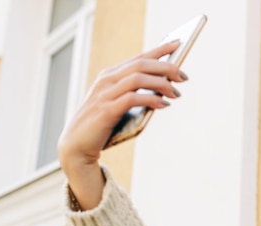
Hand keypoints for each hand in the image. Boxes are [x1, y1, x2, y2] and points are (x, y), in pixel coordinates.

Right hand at [57, 41, 187, 208]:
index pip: (139, 57)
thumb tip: (165, 90)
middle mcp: (106, 80)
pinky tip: (163, 104)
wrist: (77, 146)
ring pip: (138, 78)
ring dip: (161, 84)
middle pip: (141, 64)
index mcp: (110, 75)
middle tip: (183, 76)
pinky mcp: (105, 110)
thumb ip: (136, 94)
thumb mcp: (119, 105)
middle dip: (166, 67)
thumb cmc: (102, 125)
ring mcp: (104, 94)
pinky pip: (132, 99)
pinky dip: (150, 99)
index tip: (179, 44)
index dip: (159, 50)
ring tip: (176, 93)